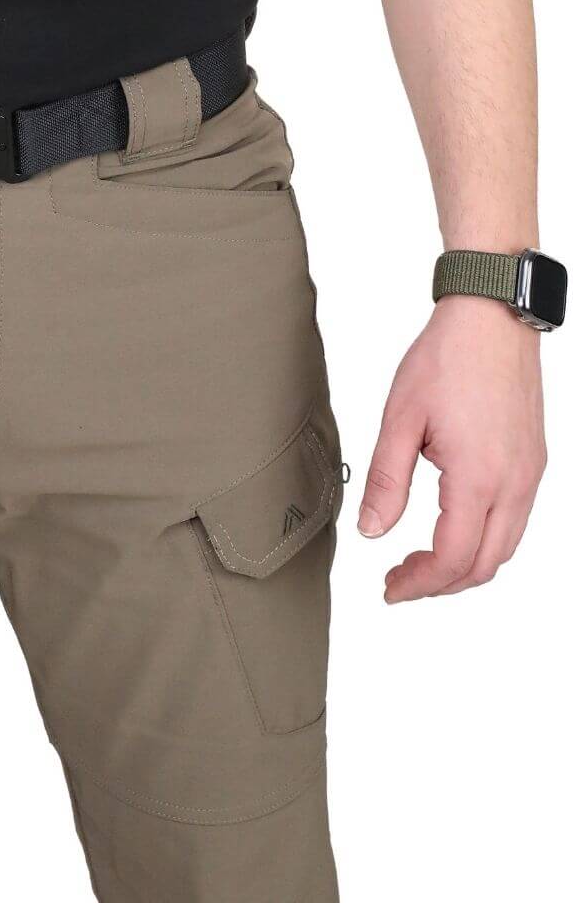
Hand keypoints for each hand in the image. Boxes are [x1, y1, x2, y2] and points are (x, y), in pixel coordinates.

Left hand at [358, 294, 545, 601]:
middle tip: (400, 579)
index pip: (453, 558)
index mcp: (479, 477)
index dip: (419, 583)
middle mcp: (515, 483)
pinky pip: (515, 520)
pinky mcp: (534, 461)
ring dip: (465, 564)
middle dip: (441, 583)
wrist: (491, 316)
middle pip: (485, 565)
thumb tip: (372, 531)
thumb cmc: (446, 357)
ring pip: (505, 547)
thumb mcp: (400, 418)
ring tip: (422, 559)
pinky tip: (452, 525)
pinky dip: (485, 539)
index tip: (390, 588)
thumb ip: (387, 481)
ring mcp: (530, 473)